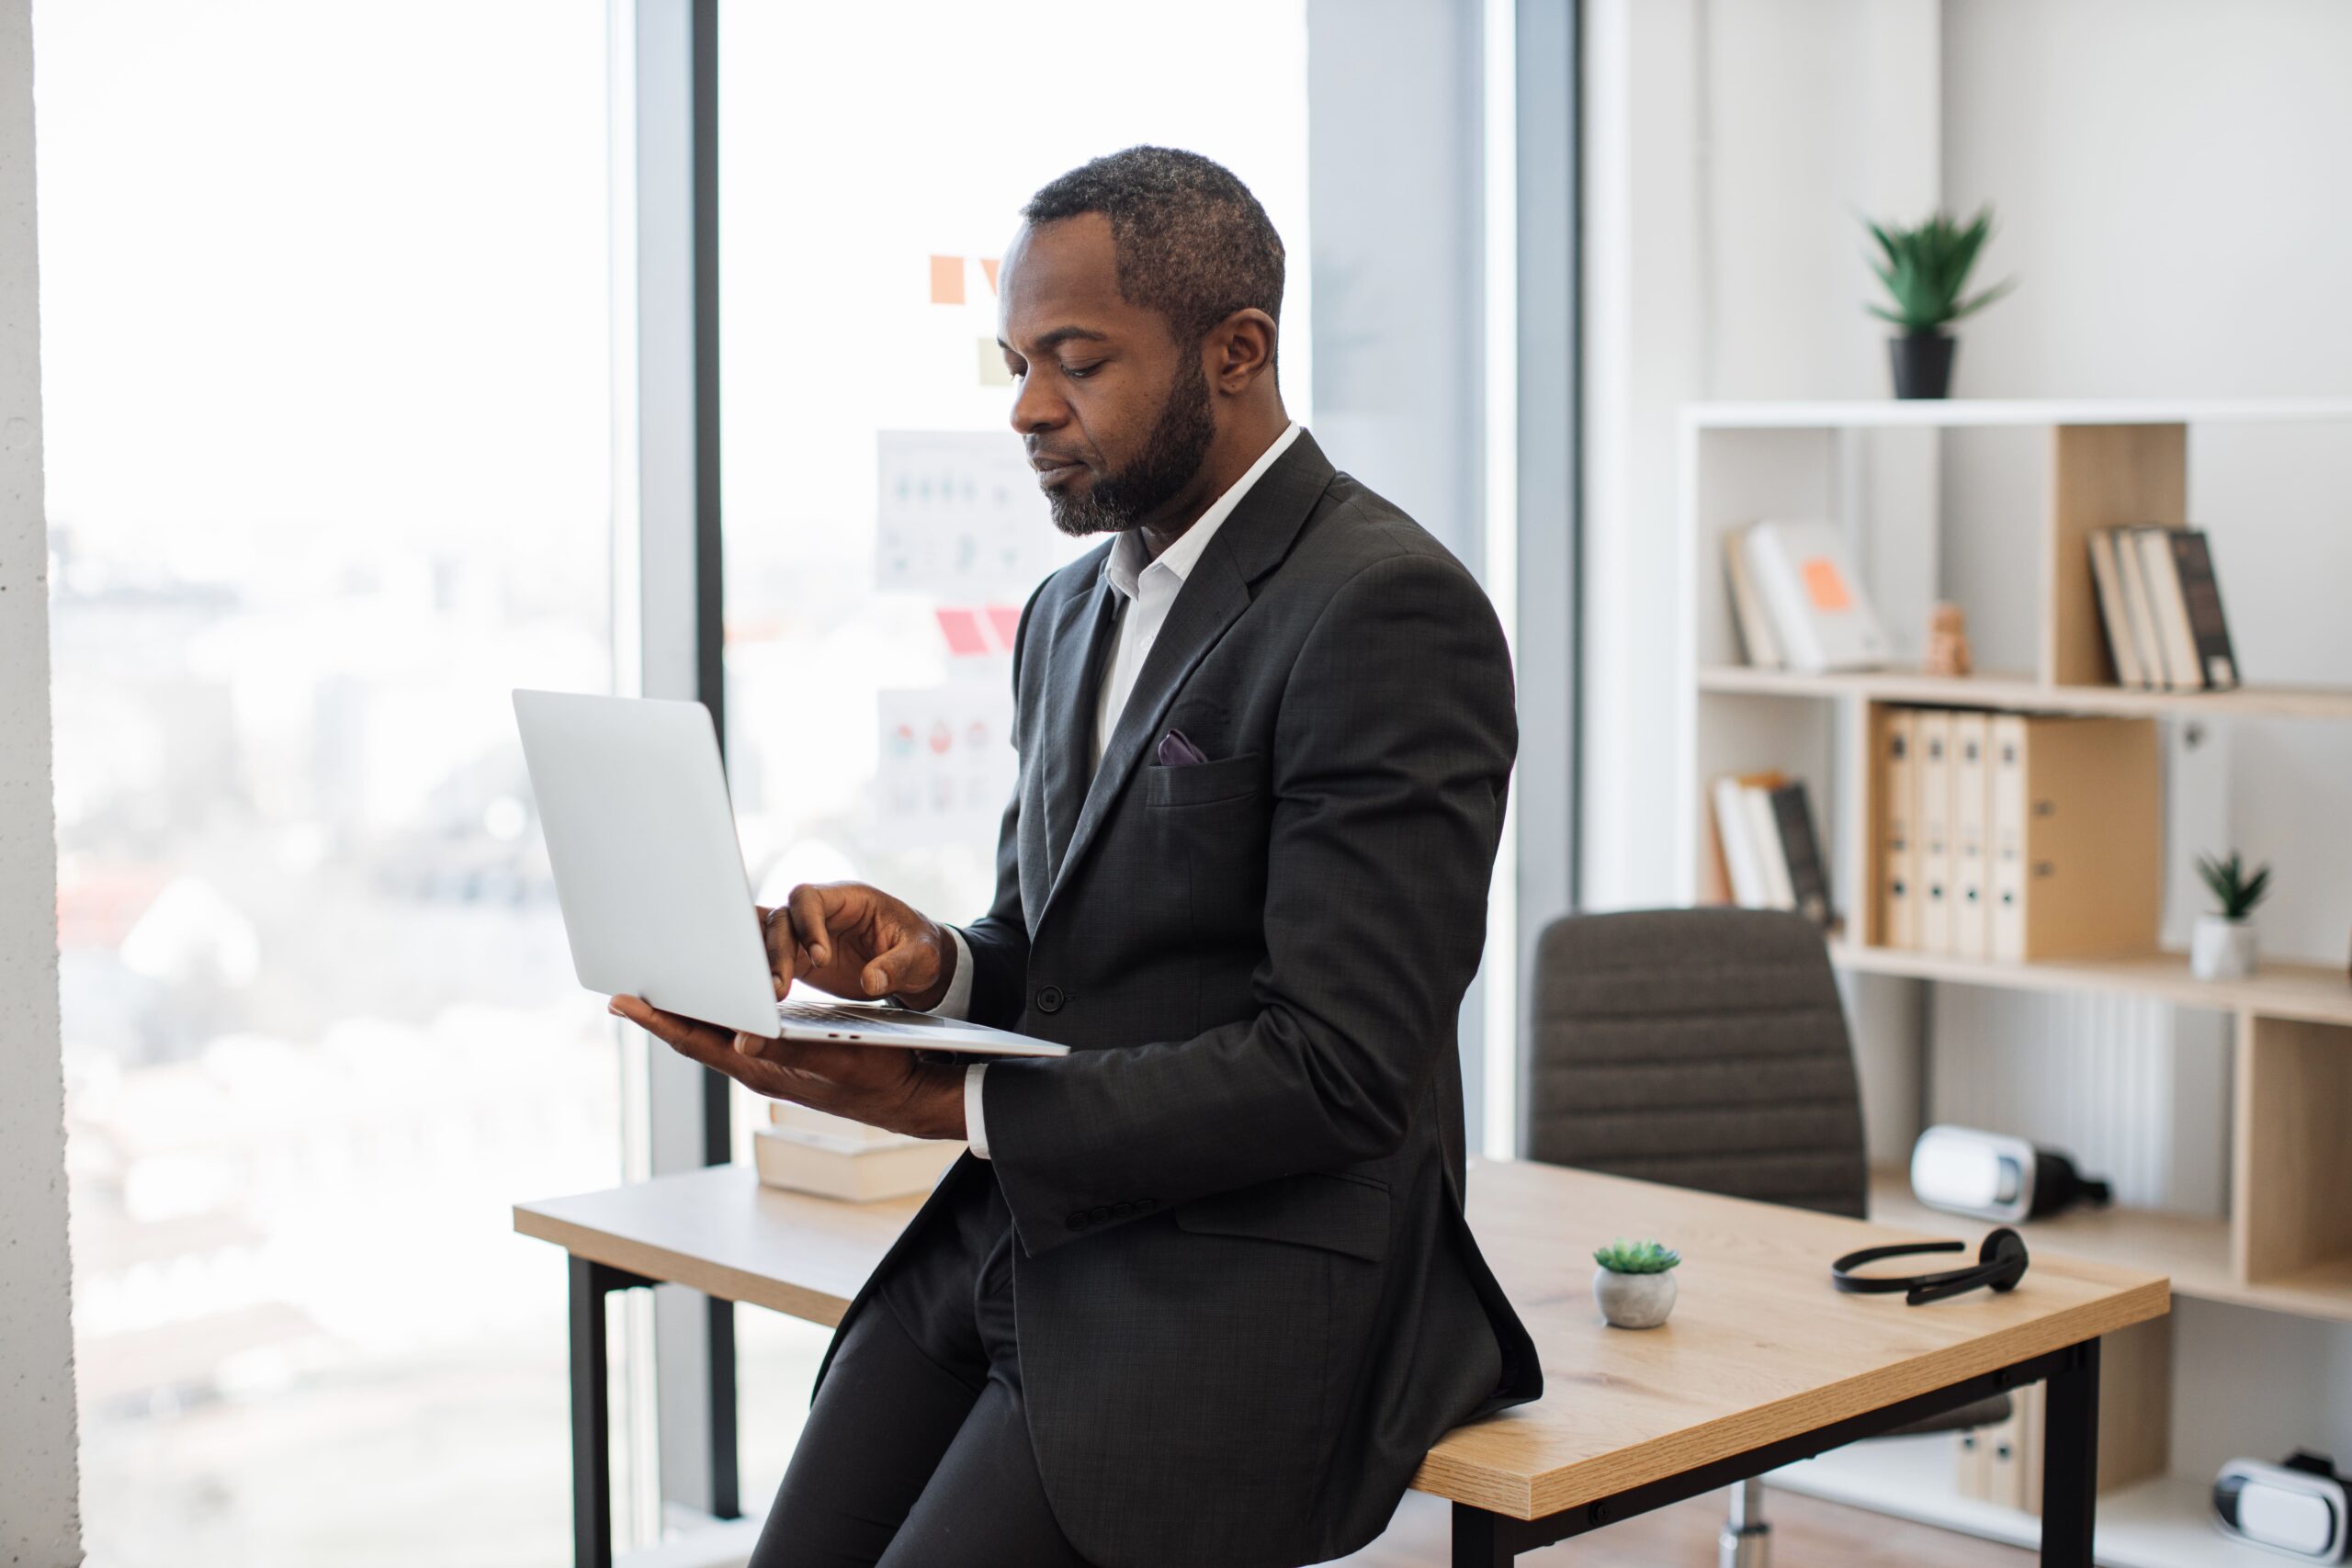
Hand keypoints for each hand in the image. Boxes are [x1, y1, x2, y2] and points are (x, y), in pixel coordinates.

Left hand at [608, 996, 967, 1141]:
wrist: (912, 1096)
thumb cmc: (881, 1074)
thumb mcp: (838, 1056)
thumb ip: (790, 1049)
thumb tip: (741, 1039)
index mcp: (762, 1068)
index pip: (695, 1041)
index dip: (656, 1020)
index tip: (621, 1000)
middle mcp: (759, 1067)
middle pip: (695, 1036)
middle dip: (660, 1012)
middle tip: (625, 988)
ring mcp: (772, 1064)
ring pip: (715, 1034)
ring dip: (686, 1010)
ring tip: (659, 987)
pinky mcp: (787, 1057)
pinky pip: (738, 1032)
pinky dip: (719, 1011)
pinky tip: (718, 997)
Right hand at [761, 882, 955, 1011]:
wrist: (914, 964)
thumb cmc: (919, 948)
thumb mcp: (920, 955)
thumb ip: (898, 965)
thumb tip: (872, 981)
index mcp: (849, 899)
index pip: (810, 898)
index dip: (807, 923)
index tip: (821, 958)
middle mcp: (822, 913)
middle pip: (782, 918)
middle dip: (777, 950)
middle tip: (781, 986)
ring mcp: (807, 936)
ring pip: (770, 938)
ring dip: (765, 964)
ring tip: (772, 996)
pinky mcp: (802, 962)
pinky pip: (774, 962)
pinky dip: (765, 974)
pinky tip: (762, 996)